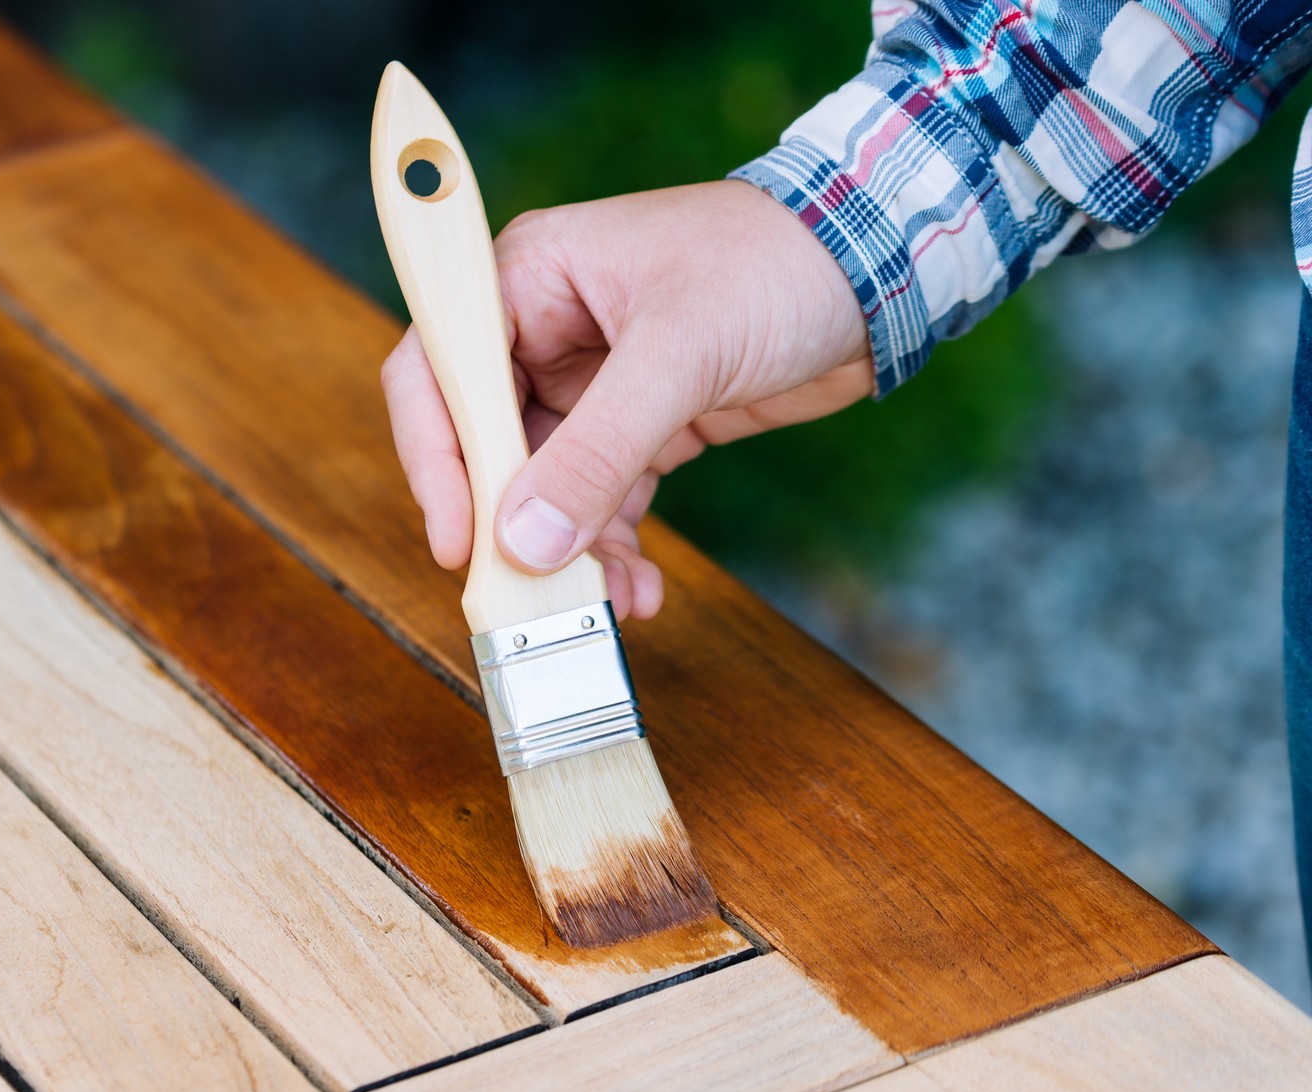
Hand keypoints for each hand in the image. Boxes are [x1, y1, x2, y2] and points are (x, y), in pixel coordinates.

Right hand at [380, 179, 871, 619]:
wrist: (884, 270)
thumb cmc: (777, 263)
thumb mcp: (680, 353)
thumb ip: (597, 451)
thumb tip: (525, 541)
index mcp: (527, 278)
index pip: (438, 374)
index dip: (434, 461)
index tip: (458, 542)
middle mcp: (544, 330)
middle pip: (486, 445)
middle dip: (510, 525)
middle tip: (527, 595)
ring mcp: (592, 382)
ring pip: (546, 488)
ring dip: (570, 552)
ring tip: (608, 602)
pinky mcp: (643, 424)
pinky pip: (601, 501)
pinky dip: (614, 549)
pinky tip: (640, 589)